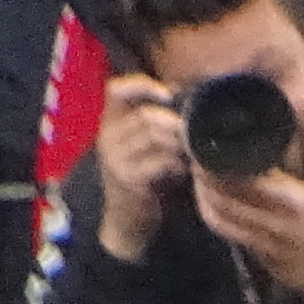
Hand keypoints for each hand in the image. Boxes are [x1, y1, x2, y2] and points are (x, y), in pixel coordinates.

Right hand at [94, 73, 191, 260]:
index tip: (170, 93)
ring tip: (192, 153)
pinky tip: (183, 172)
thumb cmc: (144, 177)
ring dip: (181, 143)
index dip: (142, 85)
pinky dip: (178, 164)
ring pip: (154, 135)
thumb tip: (189, 96)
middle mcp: (107, 135)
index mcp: (110, 122)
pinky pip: (160, 161)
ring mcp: (115, 157)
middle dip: (177, 123)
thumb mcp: (146, 144)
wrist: (128, 218)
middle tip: (195, 134)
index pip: (116, 89)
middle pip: (147, 114)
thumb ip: (158, 123)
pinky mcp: (127, 177)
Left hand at [191, 165, 303, 303]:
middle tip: (197, 169)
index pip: (242, 179)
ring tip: (202, 189)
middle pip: (223, 200)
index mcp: (292, 202)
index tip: (206, 154)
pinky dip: (224, 222)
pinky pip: (235, 239)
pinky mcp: (262, 263)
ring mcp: (265, 247)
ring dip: (205, 203)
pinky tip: (222, 211)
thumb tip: (252, 166)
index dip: (217, 167)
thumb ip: (283, 184)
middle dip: (203, 182)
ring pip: (220, 222)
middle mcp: (275, 224)